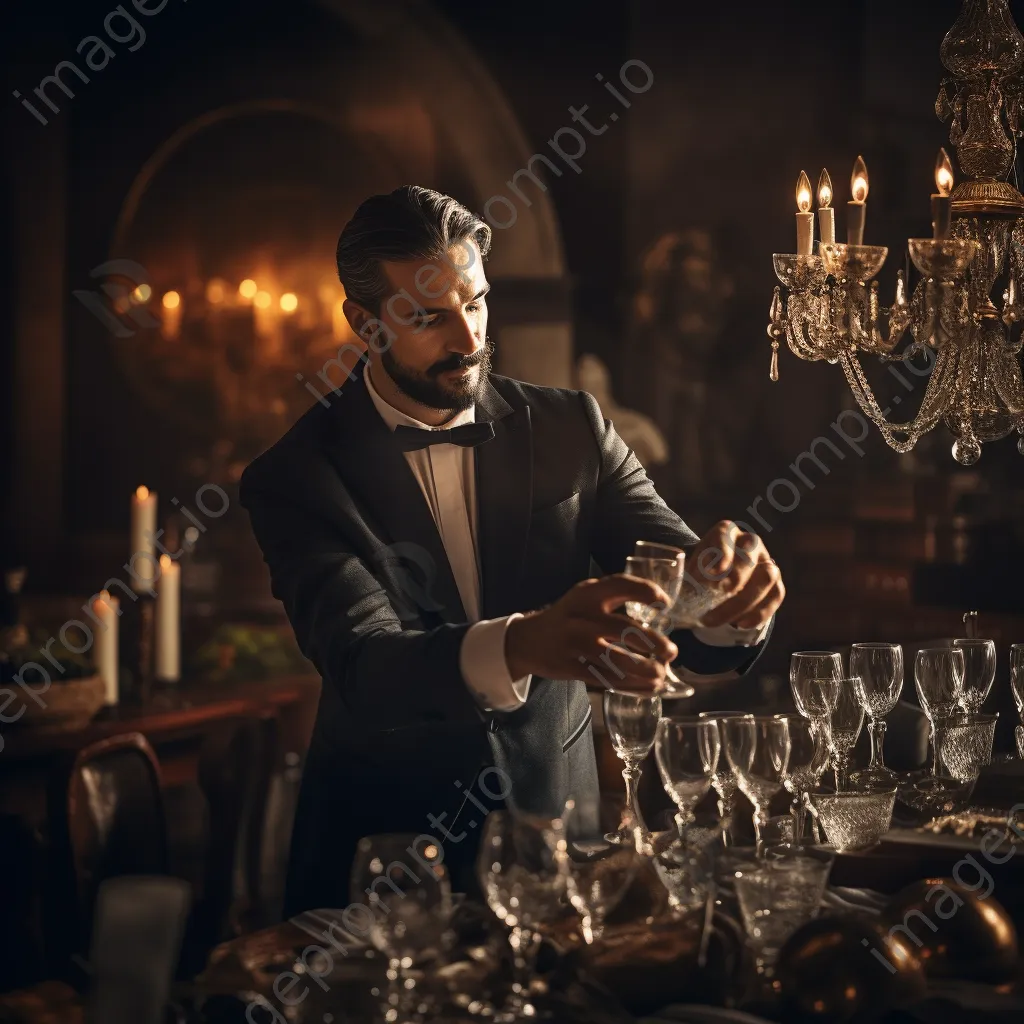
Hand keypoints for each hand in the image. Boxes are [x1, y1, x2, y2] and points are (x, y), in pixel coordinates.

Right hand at [505, 575, 678, 692]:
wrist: (528, 640)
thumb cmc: (569, 617)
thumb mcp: (585, 598)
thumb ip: (614, 598)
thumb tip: (661, 616)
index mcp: (587, 593)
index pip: (621, 584)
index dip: (647, 592)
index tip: (665, 604)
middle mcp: (580, 616)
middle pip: (625, 629)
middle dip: (654, 643)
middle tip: (672, 652)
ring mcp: (574, 644)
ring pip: (616, 660)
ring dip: (645, 670)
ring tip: (661, 675)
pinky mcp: (570, 668)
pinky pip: (606, 679)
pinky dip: (631, 686)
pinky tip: (647, 687)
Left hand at [685, 520, 784, 629]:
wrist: (720, 580)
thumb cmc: (700, 572)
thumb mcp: (690, 568)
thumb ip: (685, 576)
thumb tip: (674, 596)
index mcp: (725, 532)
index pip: (725, 534)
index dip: (720, 552)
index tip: (709, 572)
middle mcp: (749, 542)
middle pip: (750, 555)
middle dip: (733, 579)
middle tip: (715, 598)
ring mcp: (766, 561)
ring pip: (767, 576)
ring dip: (744, 601)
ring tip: (718, 618)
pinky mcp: (776, 581)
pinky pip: (776, 595)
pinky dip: (759, 612)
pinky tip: (740, 624)